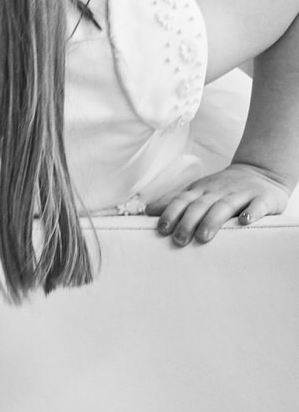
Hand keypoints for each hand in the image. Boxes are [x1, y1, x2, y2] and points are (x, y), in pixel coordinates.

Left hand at [150, 162, 291, 245]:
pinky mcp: (263, 198)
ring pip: (224, 206)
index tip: (161, 230)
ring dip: (212, 221)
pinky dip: (251, 212)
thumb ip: (174, 201)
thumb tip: (147, 211)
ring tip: (203, 236)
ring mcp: (241, 193)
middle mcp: (218, 191)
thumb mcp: (197, 191)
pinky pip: (257, 205)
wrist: (260, 171)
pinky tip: (244, 221)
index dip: (171, 213)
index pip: (182, 200)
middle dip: (188, 222)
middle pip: (200, 205)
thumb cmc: (222, 188)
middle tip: (179, 240)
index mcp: (201, 190)